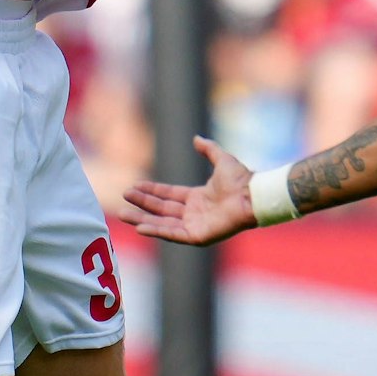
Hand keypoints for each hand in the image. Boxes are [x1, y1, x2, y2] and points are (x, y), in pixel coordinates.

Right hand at [121, 137, 256, 246]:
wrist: (252, 194)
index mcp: (198, 197)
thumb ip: (208, 149)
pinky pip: (173, 234)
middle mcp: (194, 213)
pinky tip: (141, 227)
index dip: (151, 190)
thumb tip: (196, 138)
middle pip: (162, 209)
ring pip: (163, 222)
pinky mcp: (197, 237)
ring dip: (143, 218)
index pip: (169, 195)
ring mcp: (195, 226)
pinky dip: (157, 231)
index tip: (134, 185)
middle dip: (142, 203)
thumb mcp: (222, 159)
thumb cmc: (241, 179)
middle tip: (124, 196)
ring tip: (124, 213)